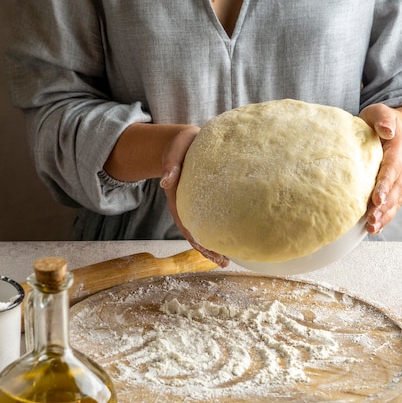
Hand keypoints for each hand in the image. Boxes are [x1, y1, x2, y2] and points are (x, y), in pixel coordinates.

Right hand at [160, 127, 228, 266]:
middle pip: (196, 232)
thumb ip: (169, 165)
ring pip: (206, 228)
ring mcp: (197, 204)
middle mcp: (188, 205)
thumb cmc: (180, 144)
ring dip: (216, 244)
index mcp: (178, 197)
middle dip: (208, 249)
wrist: (186, 140)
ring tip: (228, 260)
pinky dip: (223, 230)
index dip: (194, 238)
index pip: (185, 223)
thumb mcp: (173, 150)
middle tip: (223, 262)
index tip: (204, 249)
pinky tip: (235, 238)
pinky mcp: (209, 200)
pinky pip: (215, 218)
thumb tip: (166, 182)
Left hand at [359, 103, 401, 234]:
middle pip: (395, 189)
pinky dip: (384, 218)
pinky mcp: (394, 189)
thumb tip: (386, 130)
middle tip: (371, 218)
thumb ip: (382, 118)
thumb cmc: (377, 122)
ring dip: (384, 215)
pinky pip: (392, 205)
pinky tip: (373, 229)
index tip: (376, 198)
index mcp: (399, 148)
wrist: (387, 129)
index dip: (385, 183)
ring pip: (395, 200)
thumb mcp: (378, 113)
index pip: (392, 168)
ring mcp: (400, 179)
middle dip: (384, 205)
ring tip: (372, 228)